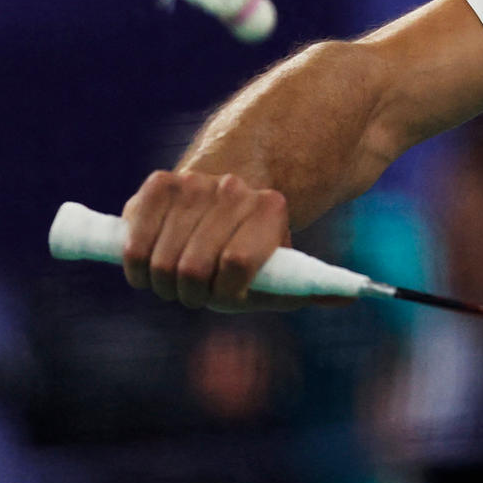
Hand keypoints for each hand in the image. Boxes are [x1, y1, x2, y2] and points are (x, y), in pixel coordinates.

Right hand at [120, 171, 317, 311]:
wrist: (224, 194)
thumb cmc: (252, 245)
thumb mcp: (281, 264)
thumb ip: (310, 286)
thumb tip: (349, 300)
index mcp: (271, 207)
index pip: (237, 263)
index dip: (226, 292)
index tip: (225, 296)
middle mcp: (234, 189)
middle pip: (193, 267)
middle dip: (189, 294)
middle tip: (193, 295)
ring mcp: (194, 182)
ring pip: (160, 259)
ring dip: (160, 284)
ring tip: (171, 282)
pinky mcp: (159, 183)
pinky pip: (133, 240)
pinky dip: (135, 265)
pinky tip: (145, 270)